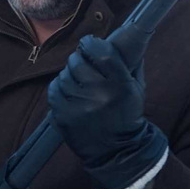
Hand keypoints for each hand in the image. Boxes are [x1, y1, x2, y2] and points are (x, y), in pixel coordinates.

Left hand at [46, 34, 168, 188]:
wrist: (116, 150)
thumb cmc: (126, 115)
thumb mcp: (135, 88)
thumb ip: (128, 62)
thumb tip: (118, 38)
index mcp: (120, 85)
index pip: (100, 52)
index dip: (91, 43)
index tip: (88, 43)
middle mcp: (98, 95)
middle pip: (78, 61)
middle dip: (79, 59)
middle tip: (84, 64)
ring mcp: (78, 106)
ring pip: (64, 75)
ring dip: (69, 75)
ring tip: (79, 83)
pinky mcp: (62, 116)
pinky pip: (54, 89)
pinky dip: (59, 87)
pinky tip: (69, 92)